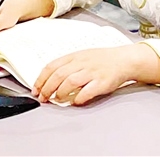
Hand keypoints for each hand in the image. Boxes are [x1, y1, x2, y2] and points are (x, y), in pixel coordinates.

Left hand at [32, 43, 159, 104]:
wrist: (123, 59)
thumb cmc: (102, 59)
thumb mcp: (82, 56)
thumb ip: (67, 66)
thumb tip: (50, 79)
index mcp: (75, 56)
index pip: (52, 66)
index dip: (41, 79)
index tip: (36, 89)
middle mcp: (82, 62)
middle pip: (59, 74)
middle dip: (47, 88)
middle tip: (43, 98)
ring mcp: (92, 72)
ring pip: (70, 81)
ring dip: (60, 92)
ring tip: (57, 100)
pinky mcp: (102, 81)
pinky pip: (88, 90)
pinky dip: (79, 97)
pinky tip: (75, 102)